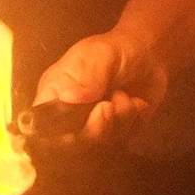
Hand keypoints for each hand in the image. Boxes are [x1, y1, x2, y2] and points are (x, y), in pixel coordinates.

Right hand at [31, 31, 167, 146]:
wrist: (152, 54)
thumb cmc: (117, 50)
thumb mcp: (100, 54)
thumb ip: (86, 76)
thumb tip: (68, 97)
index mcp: (54, 93)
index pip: (42, 124)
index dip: (56, 131)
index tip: (79, 120)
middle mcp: (70, 114)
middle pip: (72, 143)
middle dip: (95, 128)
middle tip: (109, 106)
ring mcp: (94, 126)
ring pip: (100, 145)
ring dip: (119, 121)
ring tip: (125, 96)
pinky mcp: (117, 133)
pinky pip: (123, 142)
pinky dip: (133, 124)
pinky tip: (137, 104)